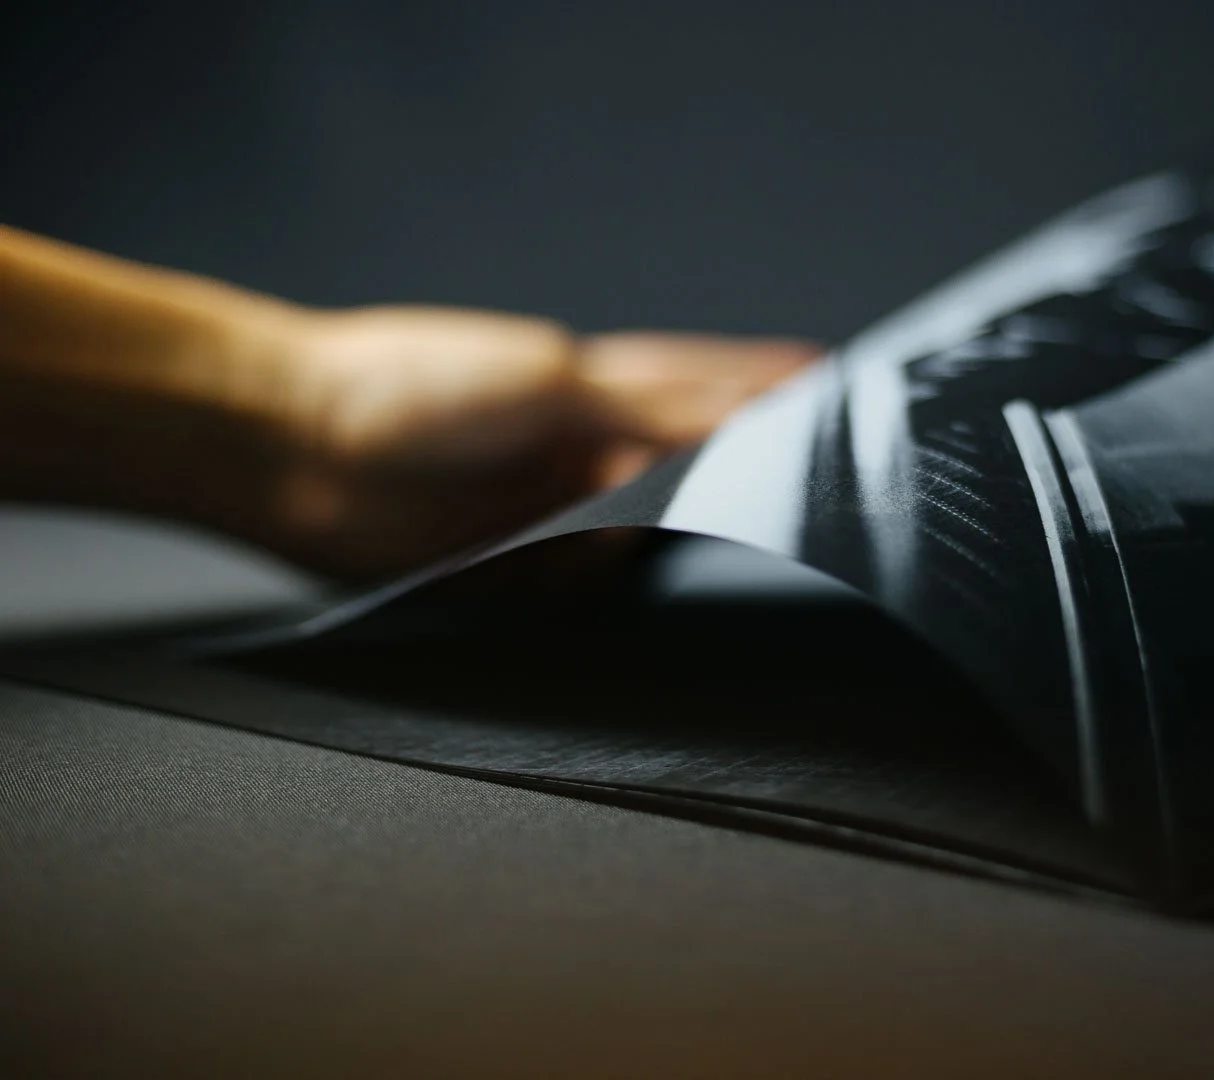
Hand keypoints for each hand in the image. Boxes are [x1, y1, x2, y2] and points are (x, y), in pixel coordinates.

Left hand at [262, 307, 817, 579]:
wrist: (291, 446)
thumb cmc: (415, 385)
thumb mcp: (552, 381)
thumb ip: (653, 409)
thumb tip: (744, 420)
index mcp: (590, 384)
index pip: (702, 389)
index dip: (765, 395)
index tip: (835, 398)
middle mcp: (579, 450)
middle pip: (687, 469)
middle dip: (748, 480)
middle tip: (826, 496)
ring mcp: (550, 513)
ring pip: (649, 535)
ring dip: (689, 541)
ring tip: (762, 549)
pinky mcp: (515, 574)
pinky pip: (592, 590)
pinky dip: (625, 588)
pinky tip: (659, 587)